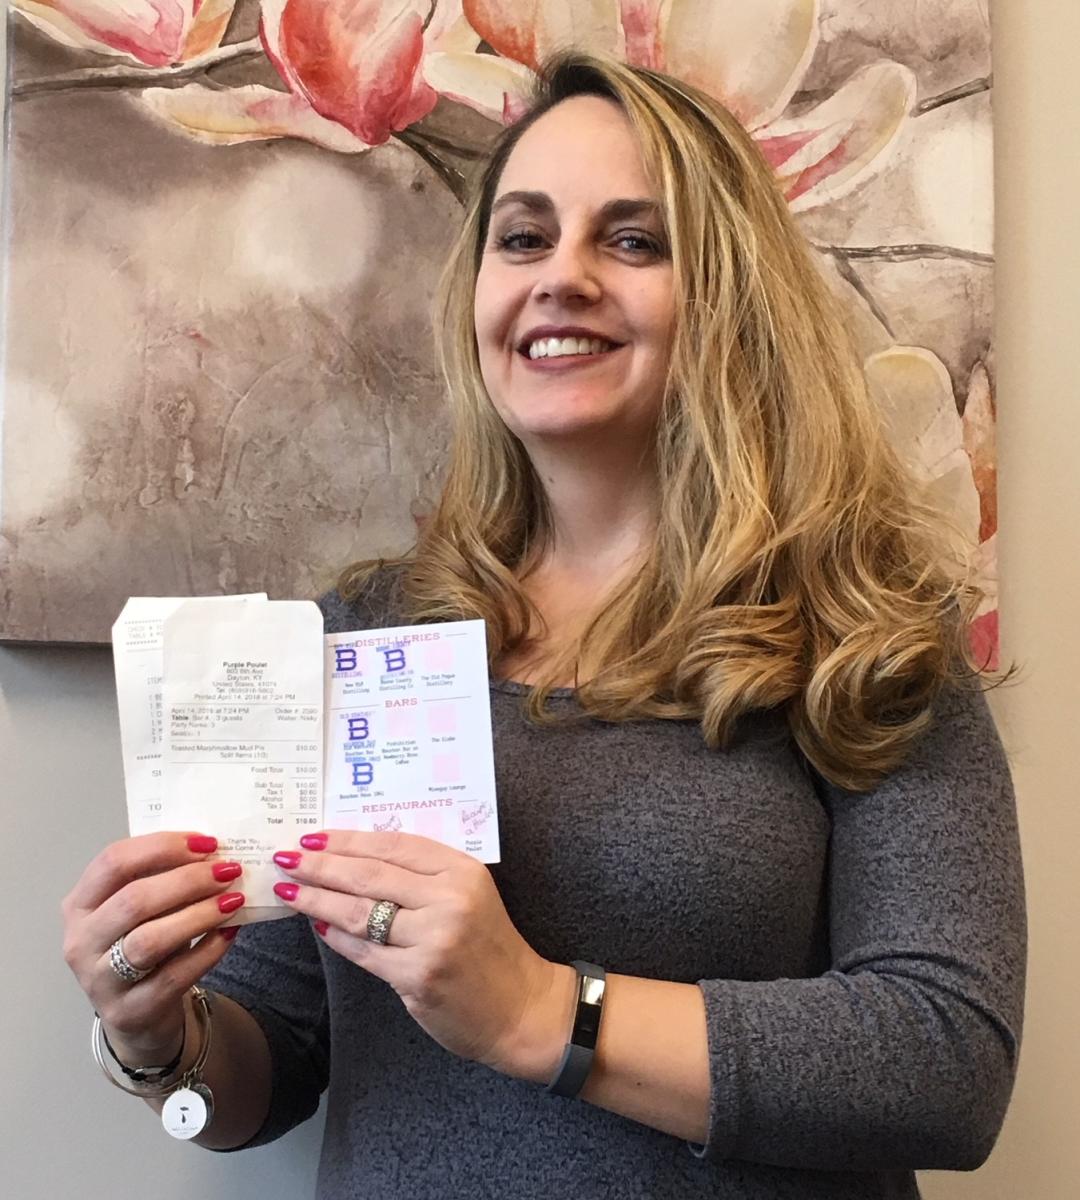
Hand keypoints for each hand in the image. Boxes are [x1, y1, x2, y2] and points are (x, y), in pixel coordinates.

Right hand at [61, 832, 244, 1060]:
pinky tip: (229, 931)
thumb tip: (212, 851)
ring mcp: (101, 980)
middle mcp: (81, 941)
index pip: (113, 862)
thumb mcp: (140, 908)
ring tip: (233, 899)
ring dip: (199, 914)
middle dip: (188, 880)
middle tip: (228, 870)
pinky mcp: (131, 1010)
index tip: (206, 843)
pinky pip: (174, 975)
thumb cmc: (140, 942)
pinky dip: (207, 950)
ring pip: (150, 940)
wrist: (137, 1013)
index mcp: (80, 903)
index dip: (162, 847)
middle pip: (134, 900)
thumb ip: (162, 877)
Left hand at [272, 831, 573, 1078]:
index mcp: (462, 870)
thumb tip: (357, 858)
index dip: (348, 840)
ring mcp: (433, 939)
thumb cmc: (489, 947)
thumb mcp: (469, 895)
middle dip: (321, 866)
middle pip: (369, 875)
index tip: (312, 837)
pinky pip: (365, 951)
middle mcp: (449, 899)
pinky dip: (337, 937)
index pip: (393, 845)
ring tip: (288, 890)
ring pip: (360, 912)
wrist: (520, 1007)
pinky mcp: (418, 977)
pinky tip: (318, 925)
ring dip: (317, 899)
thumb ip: (424, 876)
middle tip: (285, 858)